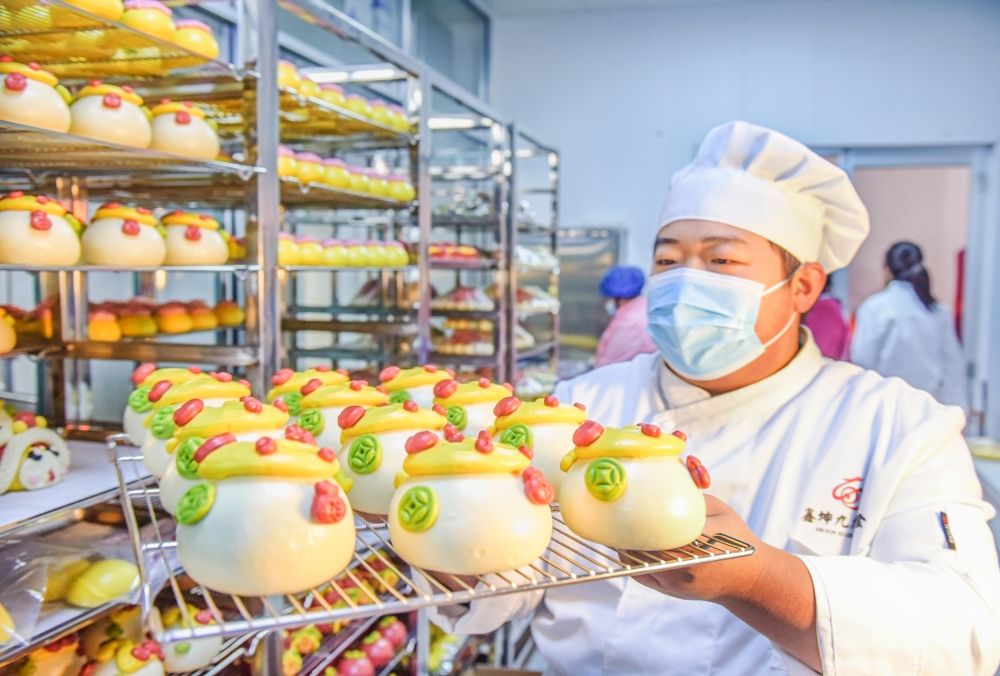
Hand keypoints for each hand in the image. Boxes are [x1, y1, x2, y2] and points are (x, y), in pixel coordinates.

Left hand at [620, 494, 767, 602]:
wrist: (750, 580)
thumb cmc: (736, 539)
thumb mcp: (719, 511)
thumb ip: (692, 498)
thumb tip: (661, 480)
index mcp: (702, 542)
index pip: (663, 529)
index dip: (640, 520)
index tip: (625, 507)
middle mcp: (687, 566)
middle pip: (644, 548)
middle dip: (625, 534)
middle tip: (611, 517)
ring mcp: (678, 583)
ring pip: (638, 564)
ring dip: (623, 547)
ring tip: (612, 529)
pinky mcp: (672, 592)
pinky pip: (642, 575)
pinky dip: (630, 560)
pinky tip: (623, 545)